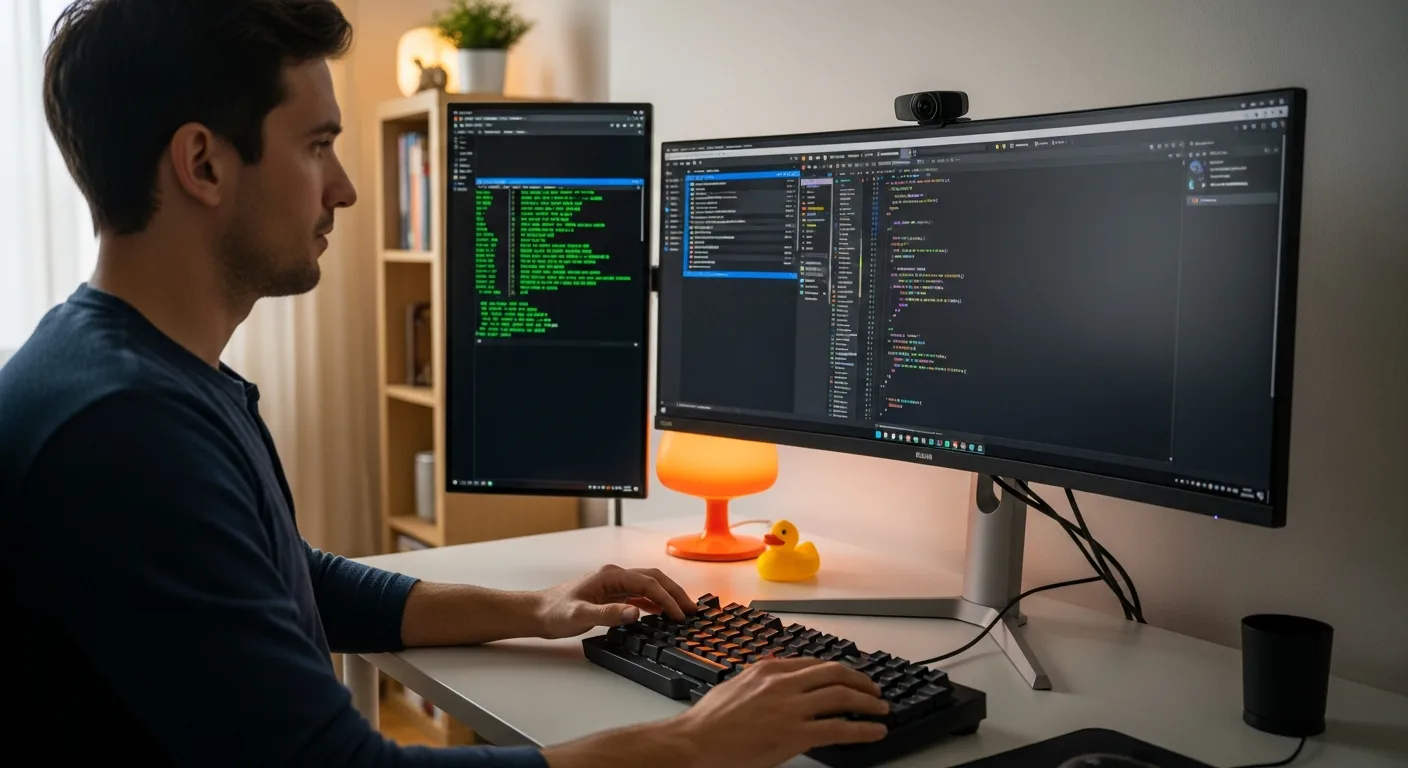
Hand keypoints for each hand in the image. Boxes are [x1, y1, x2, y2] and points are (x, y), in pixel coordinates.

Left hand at [533, 564, 697, 638]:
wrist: (537, 613)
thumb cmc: (554, 612)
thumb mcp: (580, 615)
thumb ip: (609, 614)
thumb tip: (636, 612)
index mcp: (611, 576)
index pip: (648, 584)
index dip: (667, 599)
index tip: (680, 615)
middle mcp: (615, 576)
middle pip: (654, 579)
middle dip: (675, 593)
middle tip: (692, 609)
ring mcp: (614, 585)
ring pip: (649, 586)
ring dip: (667, 597)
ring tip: (683, 611)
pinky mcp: (611, 595)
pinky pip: (640, 595)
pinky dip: (655, 603)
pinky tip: (661, 614)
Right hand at [672, 657, 888, 767]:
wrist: (695, 743)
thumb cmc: (707, 722)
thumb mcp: (735, 686)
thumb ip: (759, 680)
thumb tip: (774, 675)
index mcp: (769, 670)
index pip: (814, 664)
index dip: (838, 670)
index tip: (850, 676)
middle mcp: (783, 683)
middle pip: (834, 673)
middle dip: (860, 680)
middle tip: (874, 689)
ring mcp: (791, 708)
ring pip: (842, 697)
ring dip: (868, 702)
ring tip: (881, 709)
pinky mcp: (795, 734)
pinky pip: (840, 728)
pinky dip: (863, 728)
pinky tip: (875, 731)